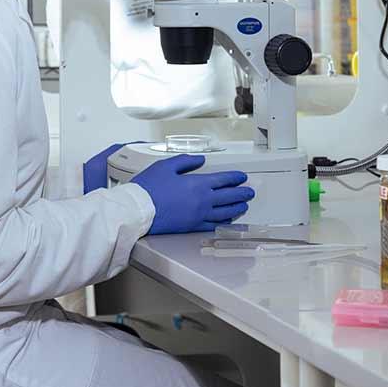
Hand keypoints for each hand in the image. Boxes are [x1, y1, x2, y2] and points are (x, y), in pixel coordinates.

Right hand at [130, 154, 252, 234]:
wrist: (138, 209)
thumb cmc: (148, 188)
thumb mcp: (165, 166)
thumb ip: (185, 161)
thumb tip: (199, 160)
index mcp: (197, 183)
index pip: (223, 180)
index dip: (235, 178)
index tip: (241, 177)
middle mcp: (203, 200)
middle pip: (229, 197)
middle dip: (242, 193)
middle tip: (249, 192)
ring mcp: (199, 215)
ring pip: (225, 212)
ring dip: (237, 208)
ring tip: (244, 205)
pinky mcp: (192, 226)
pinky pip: (214, 224)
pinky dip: (224, 222)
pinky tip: (228, 220)